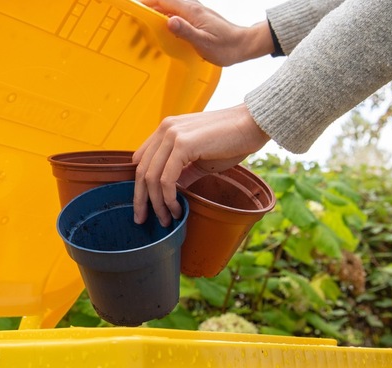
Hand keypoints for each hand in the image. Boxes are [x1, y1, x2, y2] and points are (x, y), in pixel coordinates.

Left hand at [133, 104, 269, 226]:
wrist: (253, 124)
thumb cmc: (231, 141)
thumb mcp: (200, 159)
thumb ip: (182, 172)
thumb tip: (171, 193)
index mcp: (166, 130)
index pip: (141, 161)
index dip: (139, 185)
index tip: (143, 205)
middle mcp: (165, 129)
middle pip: (141, 171)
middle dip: (140, 199)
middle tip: (141, 219)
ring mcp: (172, 134)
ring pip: (151, 177)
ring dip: (156, 204)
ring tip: (166, 219)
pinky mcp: (183, 144)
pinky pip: (167, 178)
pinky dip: (169, 198)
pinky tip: (177, 209)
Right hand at [140, 0, 274, 65]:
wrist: (242, 44)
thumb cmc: (226, 46)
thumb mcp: (204, 43)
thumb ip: (186, 32)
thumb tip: (169, 21)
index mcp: (191, 11)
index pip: (164, 0)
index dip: (147, 1)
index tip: (133, 5)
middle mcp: (191, 7)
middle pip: (164, 1)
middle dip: (147, 6)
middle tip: (132, 15)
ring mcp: (194, 11)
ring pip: (169, 6)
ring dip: (154, 10)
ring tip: (142, 19)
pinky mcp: (195, 18)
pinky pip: (175, 12)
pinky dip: (164, 15)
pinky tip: (160, 25)